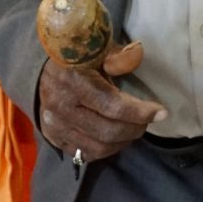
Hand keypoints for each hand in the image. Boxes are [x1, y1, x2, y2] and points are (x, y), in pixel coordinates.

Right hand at [38, 40, 166, 161]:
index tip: (162, 112)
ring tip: (134, 128)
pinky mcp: (52, 138)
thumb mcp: (96, 47)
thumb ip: (117, 54)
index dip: (140, 112)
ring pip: (97, 147)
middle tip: (148, 120)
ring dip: (122, 141)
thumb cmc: (76, 54)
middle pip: (107, 131)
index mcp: (72, 80)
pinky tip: (116, 138)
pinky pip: (84, 154)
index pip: (112, 105)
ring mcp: (54, 126)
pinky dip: (106, 149)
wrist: (40, 68)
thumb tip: (138, 53)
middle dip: (134, 128)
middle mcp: (61, 107)